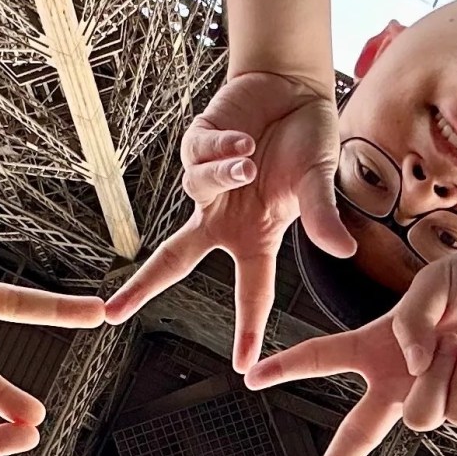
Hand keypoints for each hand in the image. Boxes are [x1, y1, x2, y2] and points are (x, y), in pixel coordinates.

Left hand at [101, 72, 355, 371]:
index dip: (248, 329)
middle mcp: (225, 216)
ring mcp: (208, 183)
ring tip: (252, 156)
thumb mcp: (320, 182)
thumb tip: (343, 251)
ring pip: (199, 189)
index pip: (253, 291)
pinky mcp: (196, 148)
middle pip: (175, 259)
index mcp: (257, 235)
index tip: (244, 366)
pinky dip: (221, 149)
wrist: (293, 89)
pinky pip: (198, 156)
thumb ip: (323, 217)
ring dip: (224, 175)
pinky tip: (242, 138)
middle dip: (143, 286)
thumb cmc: (309, 141)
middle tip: (113, 313)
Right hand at [242, 247, 456, 455]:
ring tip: (455, 342)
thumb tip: (408, 366)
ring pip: (416, 417)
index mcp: (378, 347)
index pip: (321, 360)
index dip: (285, 368)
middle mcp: (401, 380)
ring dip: (433, 377)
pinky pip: (453, 410)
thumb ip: (408, 323)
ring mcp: (435, 397)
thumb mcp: (431, 285)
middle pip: (357, 433)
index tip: (251, 378)